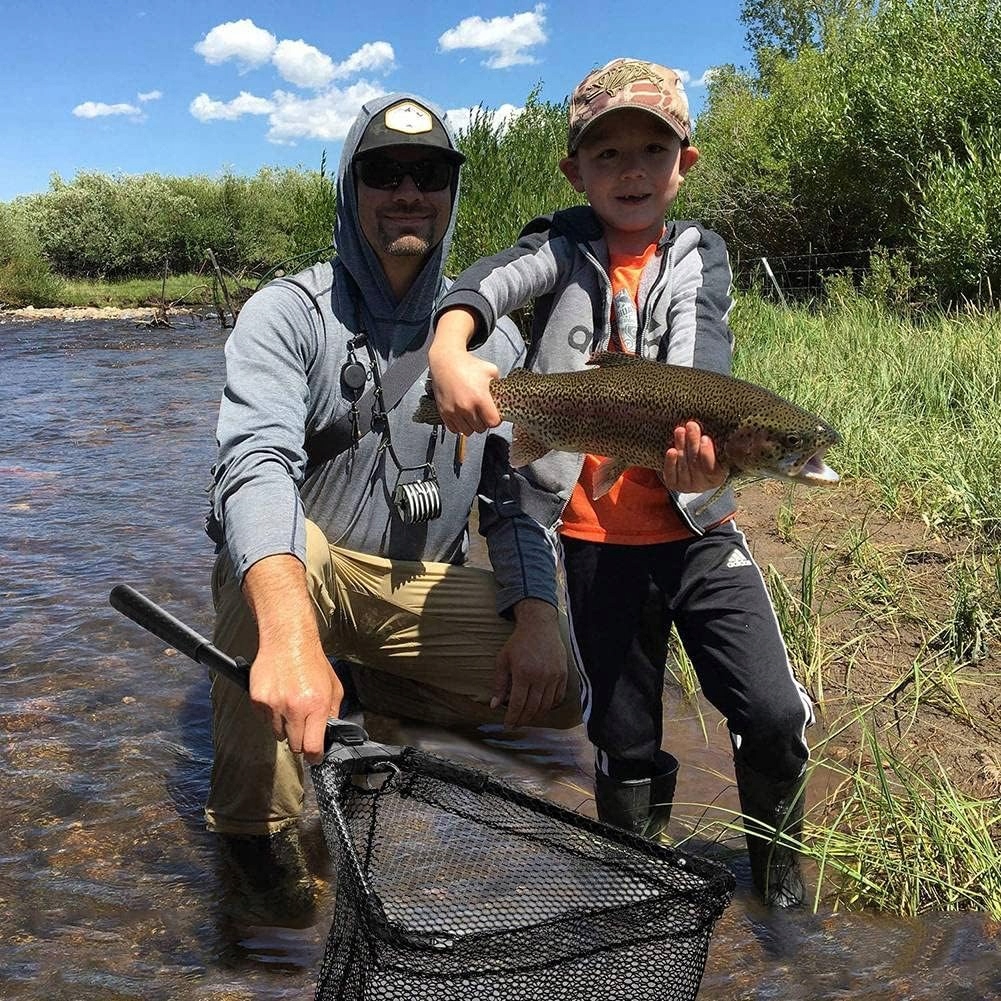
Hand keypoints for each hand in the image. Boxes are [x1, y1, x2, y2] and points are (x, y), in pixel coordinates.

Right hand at [250, 634, 342, 764]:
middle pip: (295, 746)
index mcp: (316, 706)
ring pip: (278, 734)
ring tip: (290, 705)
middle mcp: (294, 708)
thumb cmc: (311, 660)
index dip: (315, 756)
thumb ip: (334, 711)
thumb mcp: (333, 686)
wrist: (287, 640)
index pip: (312, 747)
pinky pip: (265, 720)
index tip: (315, 756)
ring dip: (285, 727)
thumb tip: (330, 731)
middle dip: (301, 740)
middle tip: (303, 725)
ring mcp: (274, 705)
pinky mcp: (258, 700)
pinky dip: (272, 715)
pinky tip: (279, 698)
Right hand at [428, 309, 500, 433]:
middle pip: (481, 428)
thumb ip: (500, 385)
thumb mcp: (491, 370)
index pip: (493, 422)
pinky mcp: (444, 412)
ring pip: (468, 431)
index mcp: (480, 397)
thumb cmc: (468, 365)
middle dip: (484, 422)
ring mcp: (453, 411)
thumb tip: (505, 396)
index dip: (495, 419)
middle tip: (483, 413)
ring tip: (473, 415)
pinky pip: (454, 429)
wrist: (446, 362)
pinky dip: (459, 426)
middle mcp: (466, 406)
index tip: (494, 414)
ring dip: (472, 426)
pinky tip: (462, 417)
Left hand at [491, 599, 566, 726]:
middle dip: (523, 720)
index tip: (508, 725)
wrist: (539, 626)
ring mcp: (554, 676)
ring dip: (536, 715)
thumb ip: (499, 684)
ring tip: (527, 717)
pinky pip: (558, 697)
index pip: (517, 704)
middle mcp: (540, 677)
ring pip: (546, 705)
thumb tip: (494, 705)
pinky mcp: (563, 674)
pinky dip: (550, 706)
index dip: (512, 718)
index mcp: (523, 673)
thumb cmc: (518, 643)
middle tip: (517, 724)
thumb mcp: (503, 660)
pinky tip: (542, 707)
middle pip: (532, 708)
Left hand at [662, 421, 728, 493]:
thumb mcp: (715, 452)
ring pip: (683, 464)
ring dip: (681, 445)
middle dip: (692, 442)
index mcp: (717, 477)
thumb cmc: (707, 456)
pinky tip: (671, 450)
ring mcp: (687, 485)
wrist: (693, 471)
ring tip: (680, 430)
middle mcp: (702, 484)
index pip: (711, 467)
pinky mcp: (673, 484)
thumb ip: (714, 445)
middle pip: (695, 462)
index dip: (707, 453)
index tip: (705, 438)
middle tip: (691, 426)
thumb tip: (710, 429)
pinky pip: (670, 473)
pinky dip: (670, 462)